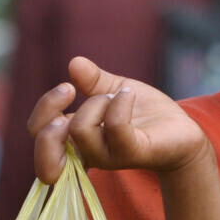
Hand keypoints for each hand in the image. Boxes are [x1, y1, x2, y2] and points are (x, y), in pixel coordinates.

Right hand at [28, 56, 209, 183]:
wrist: (181, 131)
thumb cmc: (145, 116)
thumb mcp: (114, 91)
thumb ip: (92, 80)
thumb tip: (74, 63)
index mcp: (77, 139)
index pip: (38, 137)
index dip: (43, 110)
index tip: (67, 88)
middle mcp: (88, 152)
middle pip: (45, 151)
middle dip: (48, 113)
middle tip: (69, 91)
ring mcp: (110, 156)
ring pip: (79, 131)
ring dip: (96, 102)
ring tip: (117, 96)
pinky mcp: (133, 153)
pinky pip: (116, 127)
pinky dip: (120, 102)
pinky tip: (130, 94)